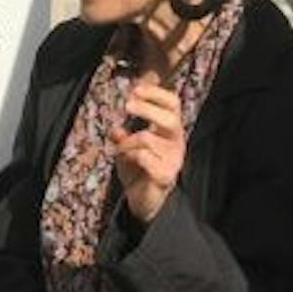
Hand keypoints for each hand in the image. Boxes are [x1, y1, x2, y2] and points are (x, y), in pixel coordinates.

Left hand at [112, 77, 185, 223]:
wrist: (146, 202)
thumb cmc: (139, 171)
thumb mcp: (127, 149)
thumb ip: (123, 137)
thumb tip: (116, 129)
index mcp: (170, 131)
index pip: (173, 104)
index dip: (156, 94)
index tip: (136, 89)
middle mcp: (176, 143)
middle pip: (170, 118)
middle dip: (147, 108)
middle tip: (127, 104)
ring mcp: (173, 159)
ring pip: (146, 138)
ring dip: (127, 142)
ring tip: (120, 151)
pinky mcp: (166, 175)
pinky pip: (143, 157)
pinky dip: (129, 156)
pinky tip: (128, 162)